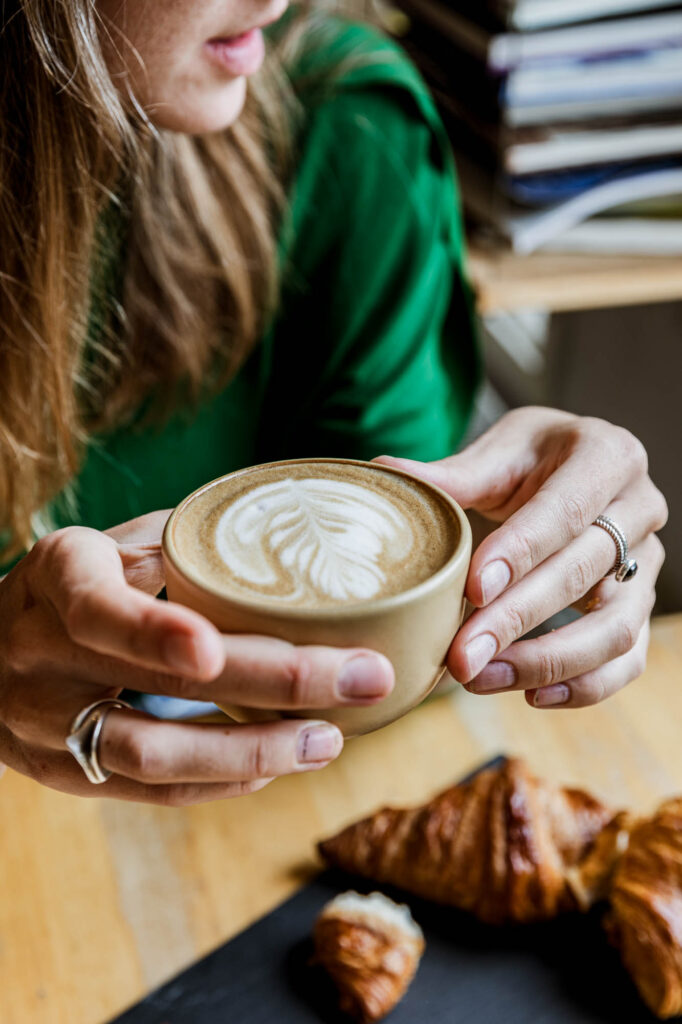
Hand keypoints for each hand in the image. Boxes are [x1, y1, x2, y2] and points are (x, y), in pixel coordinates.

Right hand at [0, 512, 392, 802]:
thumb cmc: (72, 584)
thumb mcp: (109, 545)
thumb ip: (181, 545)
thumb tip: (294, 536)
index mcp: (60, 579)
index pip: (101, 611)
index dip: (156, 634)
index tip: (215, 651)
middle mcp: (46, 655)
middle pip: (157, 688)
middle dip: (274, 684)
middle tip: (365, 676)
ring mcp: (52, 725)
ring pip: (158, 758)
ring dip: (256, 751)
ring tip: (331, 738)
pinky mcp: (68, 774)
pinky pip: (152, 792)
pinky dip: (224, 780)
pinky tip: (281, 763)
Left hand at [379, 407, 666, 708]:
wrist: (568, 471)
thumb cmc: (529, 461)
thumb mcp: (496, 455)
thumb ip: (450, 474)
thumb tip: (383, 471)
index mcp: (606, 456)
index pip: (566, 511)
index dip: (520, 553)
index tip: (472, 591)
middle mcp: (640, 509)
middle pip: (584, 573)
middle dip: (518, 619)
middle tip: (460, 655)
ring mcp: (647, 563)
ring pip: (614, 627)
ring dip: (547, 662)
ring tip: (481, 678)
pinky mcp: (641, 606)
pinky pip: (627, 658)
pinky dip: (585, 686)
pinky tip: (530, 695)